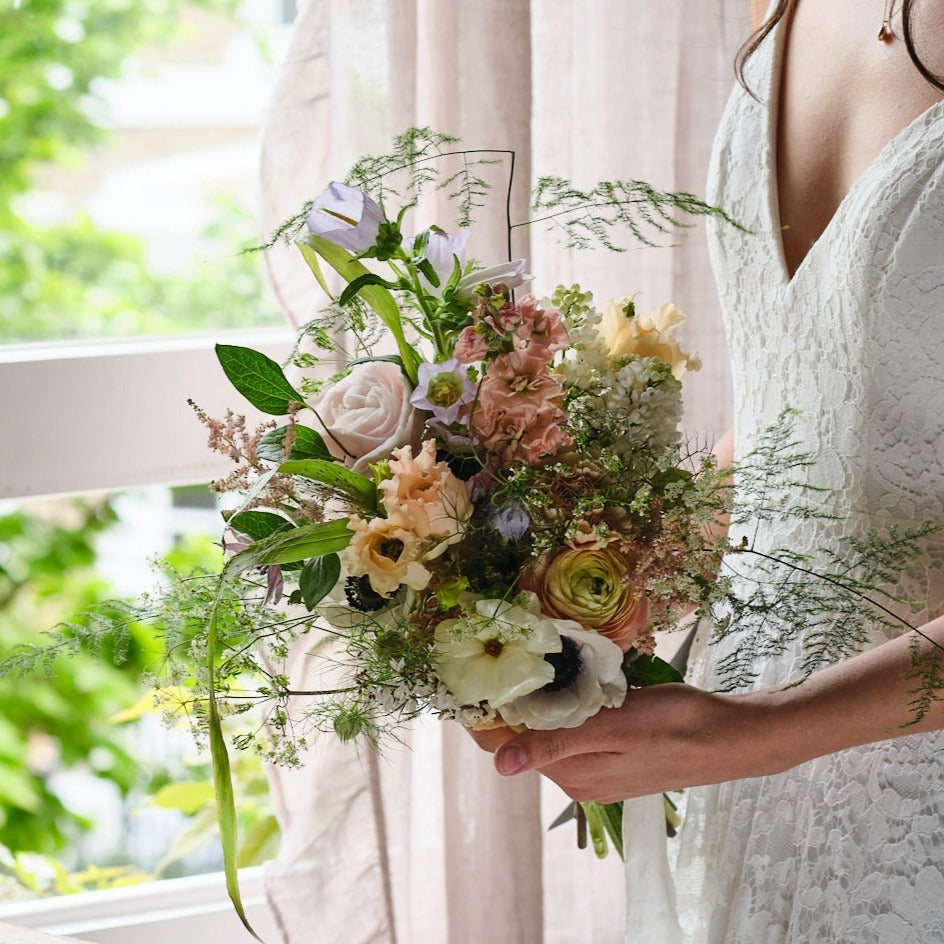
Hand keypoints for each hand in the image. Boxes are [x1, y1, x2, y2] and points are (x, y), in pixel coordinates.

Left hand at [471, 683, 790, 803]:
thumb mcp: (613, 728)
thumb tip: (500, 767)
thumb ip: (555, 745)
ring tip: (522, 656)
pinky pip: (571, 729)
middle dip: (505, 699)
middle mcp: (577, 778)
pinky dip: (560, 705)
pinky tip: (565, 678)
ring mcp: (595, 768)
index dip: (480, 711)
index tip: (464, 671)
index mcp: (572, 774)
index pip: (503, 746)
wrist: (729, 737)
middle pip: (521, 735)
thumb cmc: (675, 725)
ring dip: (533, 699)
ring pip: (546, 730)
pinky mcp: (611, 756)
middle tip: (496, 649)